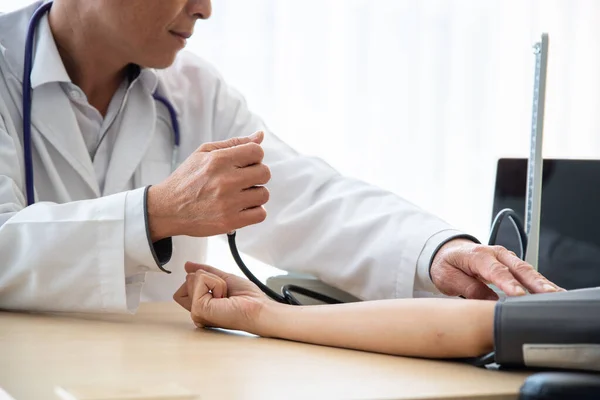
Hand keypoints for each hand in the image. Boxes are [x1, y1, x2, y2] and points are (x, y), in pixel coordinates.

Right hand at [147, 131, 270, 240]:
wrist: (167, 209)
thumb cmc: (186, 180)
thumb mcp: (204, 153)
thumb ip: (234, 143)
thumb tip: (260, 136)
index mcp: (218, 161)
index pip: (257, 152)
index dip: (254, 157)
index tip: (246, 163)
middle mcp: (225, 181)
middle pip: (264, 173)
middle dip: (257, 175)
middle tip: (243, 180)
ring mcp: (228, 203)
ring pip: (264, 194)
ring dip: (255, 194)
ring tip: (240, 195)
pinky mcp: (230, 221)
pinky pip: (260, 215)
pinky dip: (254, 211)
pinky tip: (242, 207)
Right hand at [173, 262, 271, 333]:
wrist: (257, 307)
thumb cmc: (248, 299)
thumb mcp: (224, 279)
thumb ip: (206, 272)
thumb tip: (188, 265)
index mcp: (202, 304)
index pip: (187, 283)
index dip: (203, 279)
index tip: (221, 290)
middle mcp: (197, 309)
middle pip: (188, 279)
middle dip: (209, 278)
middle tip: (224, 293)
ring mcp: (196, 310)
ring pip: (192, 277)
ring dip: (215, 281)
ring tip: (225, 295)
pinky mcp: (198, 309)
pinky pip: (199, 280)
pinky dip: (216, 283)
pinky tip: (223, 297)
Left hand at [430, 239, 563, 299]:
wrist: (447, 251)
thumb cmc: (447, 265)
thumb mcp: (448, 278)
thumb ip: (469, 289)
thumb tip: (490, 303)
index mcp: (477, 255)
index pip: (496, 270)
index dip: (509, 283)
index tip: (519, 295)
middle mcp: (495, 254)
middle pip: (519, 268)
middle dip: (535, 282)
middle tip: (549, 295)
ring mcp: (506, 257)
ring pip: (527, 270)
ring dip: (542, 283)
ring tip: (557, 296)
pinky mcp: (512, 264)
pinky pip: (528, 273)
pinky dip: (540, 283)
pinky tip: (552, 293)